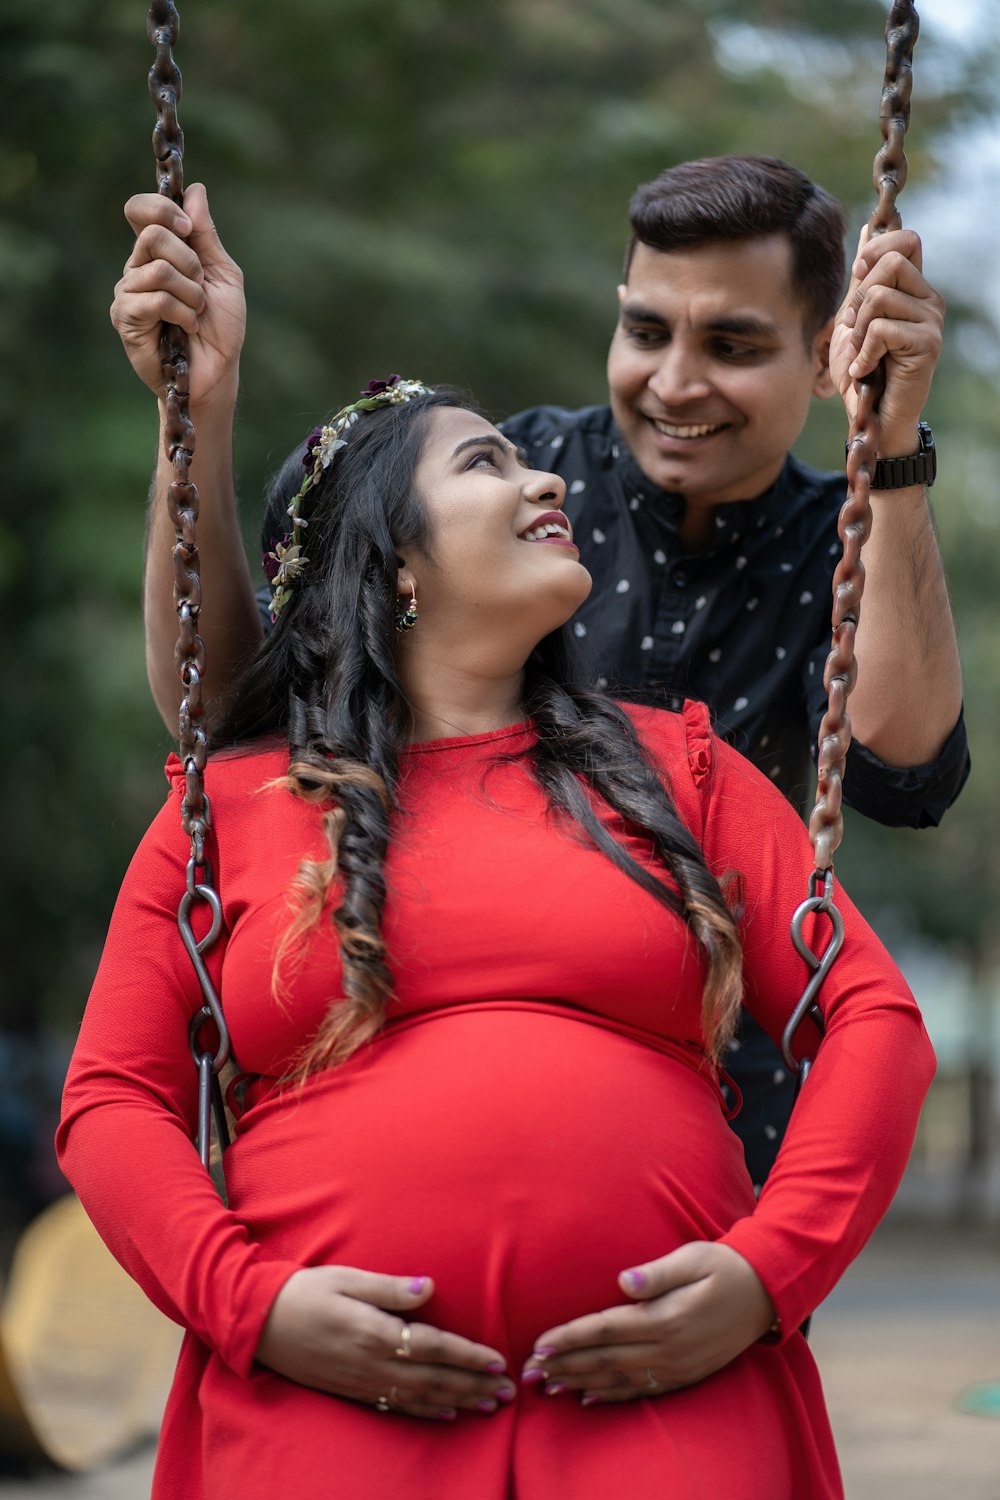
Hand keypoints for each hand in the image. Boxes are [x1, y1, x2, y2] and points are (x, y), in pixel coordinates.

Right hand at [110, 182, 245, 407]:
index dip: (162, 209)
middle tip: (199, 287)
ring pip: (158, 268)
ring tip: (196, 314)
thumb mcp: (223, 275)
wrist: (218, 371)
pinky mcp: (125, 317)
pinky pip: (155, 298)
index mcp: (160, 252)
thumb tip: (194, 190)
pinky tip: (187, 328)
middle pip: (151, 234)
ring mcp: (128, 291)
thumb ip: (206, 236)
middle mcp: (138, 266)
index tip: (188, 229)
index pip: (140, 210)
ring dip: (191, 293)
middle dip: (189, 261)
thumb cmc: (221, 327)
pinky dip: (182, 312)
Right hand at [255, 1265, 515, 1419]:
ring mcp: (362, 1382)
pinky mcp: (352, 1391)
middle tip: (509, 1390)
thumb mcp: (347, 1278)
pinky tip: (446, 1414)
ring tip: (490, 1405)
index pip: (433, 1347)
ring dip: (458, 1401)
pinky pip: (396, 1407)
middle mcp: (372, 1362)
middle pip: (433, 1378)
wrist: (259, 1322)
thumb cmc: (305, 1291)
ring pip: (420, 1397)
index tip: (498, 1360)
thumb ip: (389, 1287)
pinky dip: (425, 1413)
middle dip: (474, 1384)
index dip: (467, 1356)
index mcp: (374, 1331)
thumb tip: (430, 1287)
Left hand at [523, 1242, 775, 1404]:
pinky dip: (611, 1396)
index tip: (539, 1344)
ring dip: (580, 1383)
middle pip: (605, 1359)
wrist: (765, 1292)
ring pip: (618, 1380)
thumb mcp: (692, 1258)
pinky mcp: (684, 1374)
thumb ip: (657, 1273)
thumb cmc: (722, 1266)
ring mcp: (677, 1366)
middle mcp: (668, 1347)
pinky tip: (588, 1398)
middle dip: (564, 1366)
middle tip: (528, 1373)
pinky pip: (641, 1391)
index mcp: (666, 1317)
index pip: (606, 1329)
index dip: (571, 1338)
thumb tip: (623, 1281)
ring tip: (547, 1387)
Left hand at [829, 226, 943, 458]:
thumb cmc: (862, 374)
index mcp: (913, 290)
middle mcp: (928, 300)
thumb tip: (866, 233)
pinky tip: (866, 371)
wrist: (872, 418)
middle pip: (892, 262)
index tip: (858, 272)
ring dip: (859, 329)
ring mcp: (931, 321)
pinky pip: (882, 329)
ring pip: (881, 296)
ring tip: (861, 354)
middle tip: (856, 330)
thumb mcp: (854, 322)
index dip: (879, 247)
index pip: (908, 240)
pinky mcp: (927, 344)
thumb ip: (862, 284)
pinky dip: (864, 353)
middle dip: (860, 296)